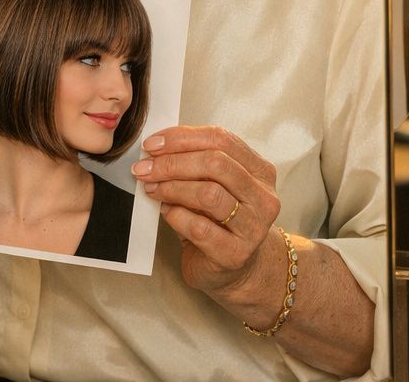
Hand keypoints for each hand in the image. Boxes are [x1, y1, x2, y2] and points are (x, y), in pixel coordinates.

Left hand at [133, 125, 285, 322]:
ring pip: (208, 194)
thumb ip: (195, 162)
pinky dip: (175, 216)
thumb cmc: (219, 221)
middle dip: (172, 163)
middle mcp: (263, 197)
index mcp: (260, 171)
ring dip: (171, 188)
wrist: (236, 271)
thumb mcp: (213, 184)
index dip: (182, 138)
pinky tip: (166, 212)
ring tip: (152, 190)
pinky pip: (199, 227)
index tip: (152, 144)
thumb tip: (156, 148)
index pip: (221, 139)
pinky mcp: (235, 254)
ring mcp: (253, 228)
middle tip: (145, 169)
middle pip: (215, 163)